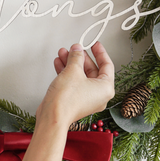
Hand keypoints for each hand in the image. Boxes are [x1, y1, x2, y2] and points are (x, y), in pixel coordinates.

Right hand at [18, 42, 113, 160]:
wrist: (52, 116)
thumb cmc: (67, 100)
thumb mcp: (73, 71)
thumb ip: (76, 57)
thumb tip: (77, 50)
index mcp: (106, 88)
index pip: (107, 65)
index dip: (100, 52)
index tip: (94, 44)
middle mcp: (99, 95)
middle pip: (92, 70)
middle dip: (81, 57)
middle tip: (75, 48)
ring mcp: (86, 99)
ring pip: (81, 76)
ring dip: (71, 63)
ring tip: (63, 53)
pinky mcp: (75, 100)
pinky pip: (74, 82)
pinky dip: (67, 72)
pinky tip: (59, 63)